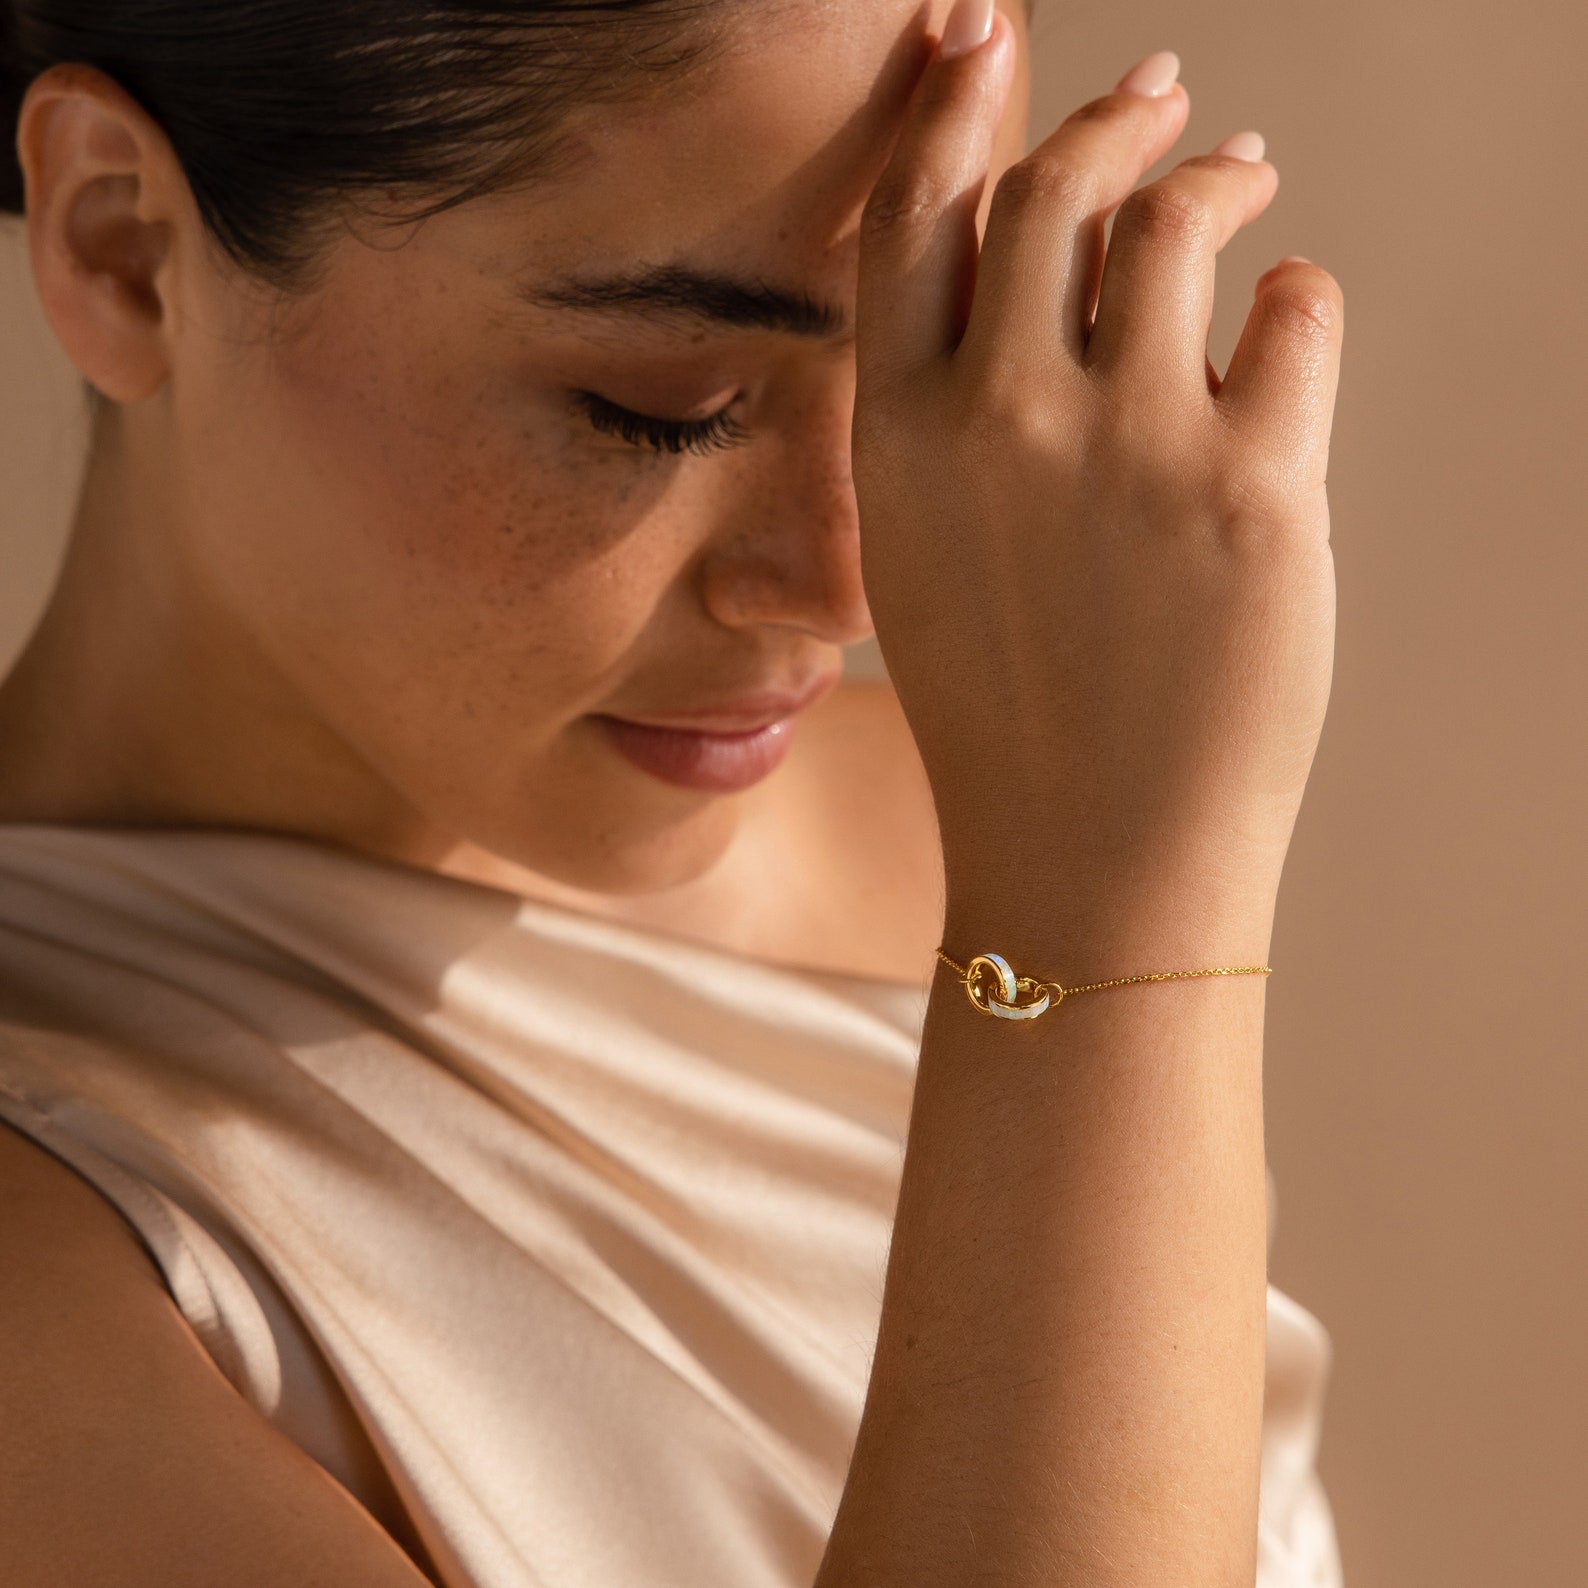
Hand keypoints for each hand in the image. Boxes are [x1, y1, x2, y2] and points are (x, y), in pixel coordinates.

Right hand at [851, 27, 1343, 935]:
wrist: (1086, 860)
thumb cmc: (1010, 723)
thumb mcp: (925, 565)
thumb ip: (951, 427)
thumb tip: (1040, 295)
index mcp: (897, 445)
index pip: (909, 225)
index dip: (945, 110)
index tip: (976, 34)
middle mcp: (995, 423)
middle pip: (1051, 192)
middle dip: (1110, 118)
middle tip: (1161, 98)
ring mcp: (1123, 448)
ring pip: (1174, 224)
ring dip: (1217, 182)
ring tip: (1246, 184)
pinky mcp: (1250, 486)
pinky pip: (1292, 316)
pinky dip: (1297, 297)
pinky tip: (1285, 319)